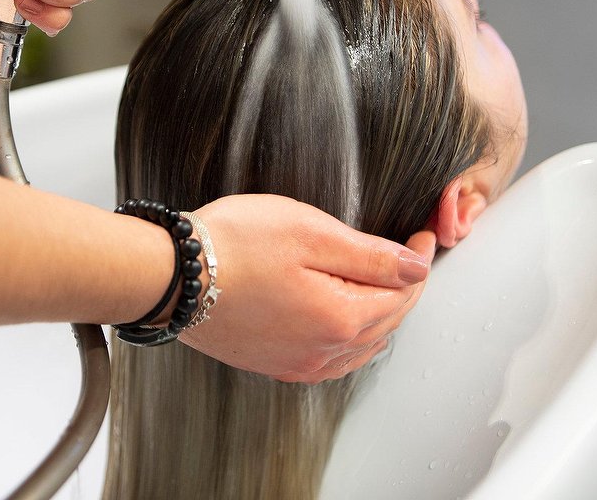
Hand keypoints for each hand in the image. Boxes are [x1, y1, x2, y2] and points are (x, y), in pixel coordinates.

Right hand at [182, 195, 435, 382]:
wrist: (172, 275)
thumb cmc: (235, 245)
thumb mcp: (312, 233)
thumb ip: (371, 255)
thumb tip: (416, 267)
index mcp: (339, 319)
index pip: (402, 294)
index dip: (418, 262)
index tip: (423, 236)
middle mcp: (323, 353)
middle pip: (386, 323)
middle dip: (404, 288)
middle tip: (409, 254)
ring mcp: (296, 364)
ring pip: (361, 346)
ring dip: (381, 315)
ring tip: (384, 283)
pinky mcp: (273, 364)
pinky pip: (331, 360)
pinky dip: (351, 339)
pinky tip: (345, 320)